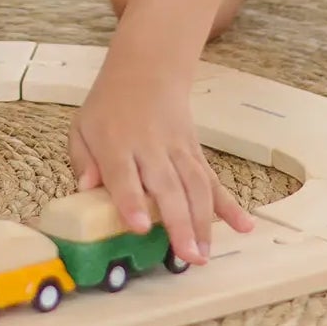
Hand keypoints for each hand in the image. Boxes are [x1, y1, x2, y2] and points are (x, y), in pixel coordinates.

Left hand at [67, 51, 253, 266]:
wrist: (147, 69)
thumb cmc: (109, 107)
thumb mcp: (82, 126)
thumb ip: (82, 160)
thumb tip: (86, 189)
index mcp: (116, 143)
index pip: (124, 174)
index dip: (132, 201)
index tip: (140, 227)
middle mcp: (150, 147)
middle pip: (167, 186)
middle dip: (179, 222)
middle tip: (188, 256)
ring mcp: (177, 149)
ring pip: (195, 186)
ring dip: (203, 221)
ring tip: (205, 255)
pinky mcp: (195, 151)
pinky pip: (214, 180)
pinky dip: (230, 204)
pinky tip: (244, 225)